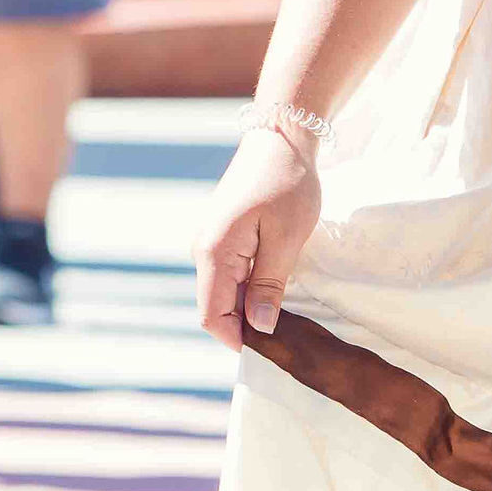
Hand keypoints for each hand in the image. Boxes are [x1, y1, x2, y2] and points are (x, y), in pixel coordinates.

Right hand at [193, 127, 321, 349]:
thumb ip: (269, 283)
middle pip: (216, 305)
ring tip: (283, 316)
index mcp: (213, 254)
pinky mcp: (223, 233)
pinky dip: (247, 286)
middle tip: (284, 339)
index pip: (213, 314)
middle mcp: (203, 250)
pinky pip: (230, 272)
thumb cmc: (288, 183)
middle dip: (243, 326)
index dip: (236, 338)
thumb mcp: (286, 237)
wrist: (281, 138)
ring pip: (223, 289)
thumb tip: (259, 326)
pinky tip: (274, 289)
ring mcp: (211, 241)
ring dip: (247, 306)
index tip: (269, 352)